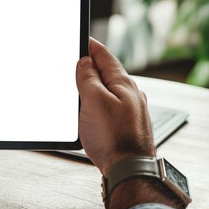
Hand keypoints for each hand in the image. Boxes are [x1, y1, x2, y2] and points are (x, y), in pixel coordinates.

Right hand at [76, 38, 154, 175]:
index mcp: (123, 84)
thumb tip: (85, 61)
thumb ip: (89, 78)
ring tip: (81, 82)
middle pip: (108, 71)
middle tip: (77, 58)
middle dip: (92, 64)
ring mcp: (131, 110)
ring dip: (95, 83)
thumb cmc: (113, 138)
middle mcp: (131, 94)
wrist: (130, 170)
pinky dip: (99, 100)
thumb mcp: (94, 101)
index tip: (82, 38)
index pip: (105, 55)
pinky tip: (92, 108)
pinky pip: (111, 104)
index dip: (91, 45)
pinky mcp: (127, 124)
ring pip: (110, 89)